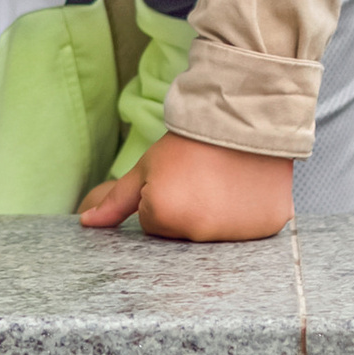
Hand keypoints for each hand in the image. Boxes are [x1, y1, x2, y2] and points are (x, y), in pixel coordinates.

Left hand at [79, 135, 295, 240]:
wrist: (244, 118)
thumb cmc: (190, 143)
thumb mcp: (147, 167)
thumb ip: (116, 200)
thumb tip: (88, 224)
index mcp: (164, 217)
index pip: (153, 225)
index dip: (162, 200)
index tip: (178, 179)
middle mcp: (198, 233)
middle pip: (182, 235)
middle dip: (187, 212)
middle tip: (202, 180)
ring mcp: (235, 235)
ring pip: (213, 236)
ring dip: (216, 217)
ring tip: (225, 183)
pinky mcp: (266, 229)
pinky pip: (248, 233)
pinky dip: (247, 218)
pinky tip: (247, 192)